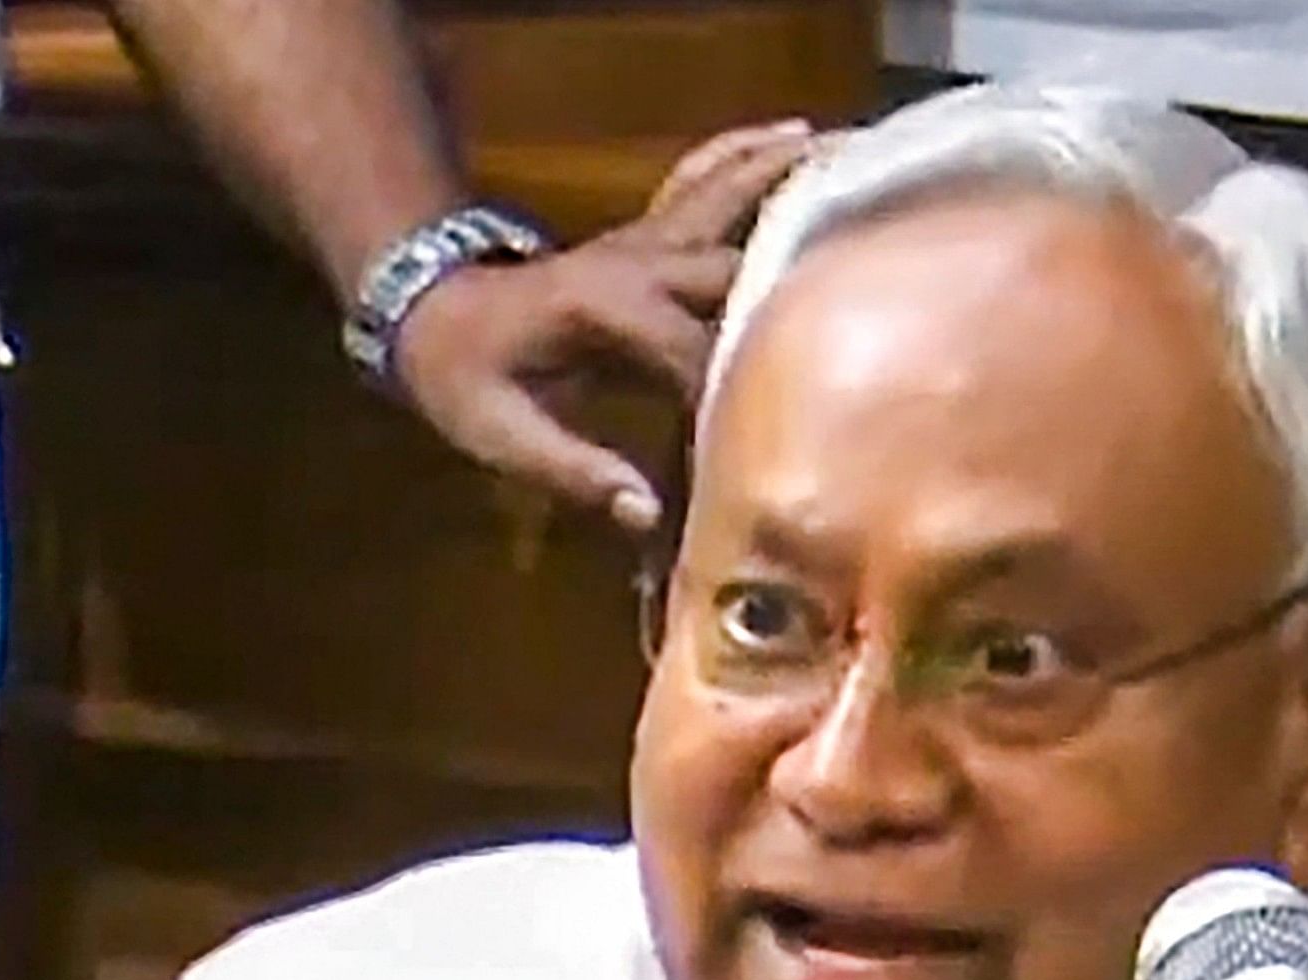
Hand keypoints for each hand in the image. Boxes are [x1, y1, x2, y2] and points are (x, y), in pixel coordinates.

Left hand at [389, 117, 821, 531]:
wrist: (430, 308)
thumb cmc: (464, 378)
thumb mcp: (499, 434)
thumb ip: (573, 473)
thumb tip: (647, 517)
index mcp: (607, 312)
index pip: (695, 351)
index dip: (736, 396)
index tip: (785, 437)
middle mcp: (639, 262)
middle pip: (738, 268)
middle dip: (802, 282)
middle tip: (876, 294)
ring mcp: (648, 238)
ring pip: (732, 196)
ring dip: (791, 178)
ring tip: (860, 163)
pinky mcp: (650, 232)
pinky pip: (708, 178)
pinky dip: (751, 154)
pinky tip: (800, 135)